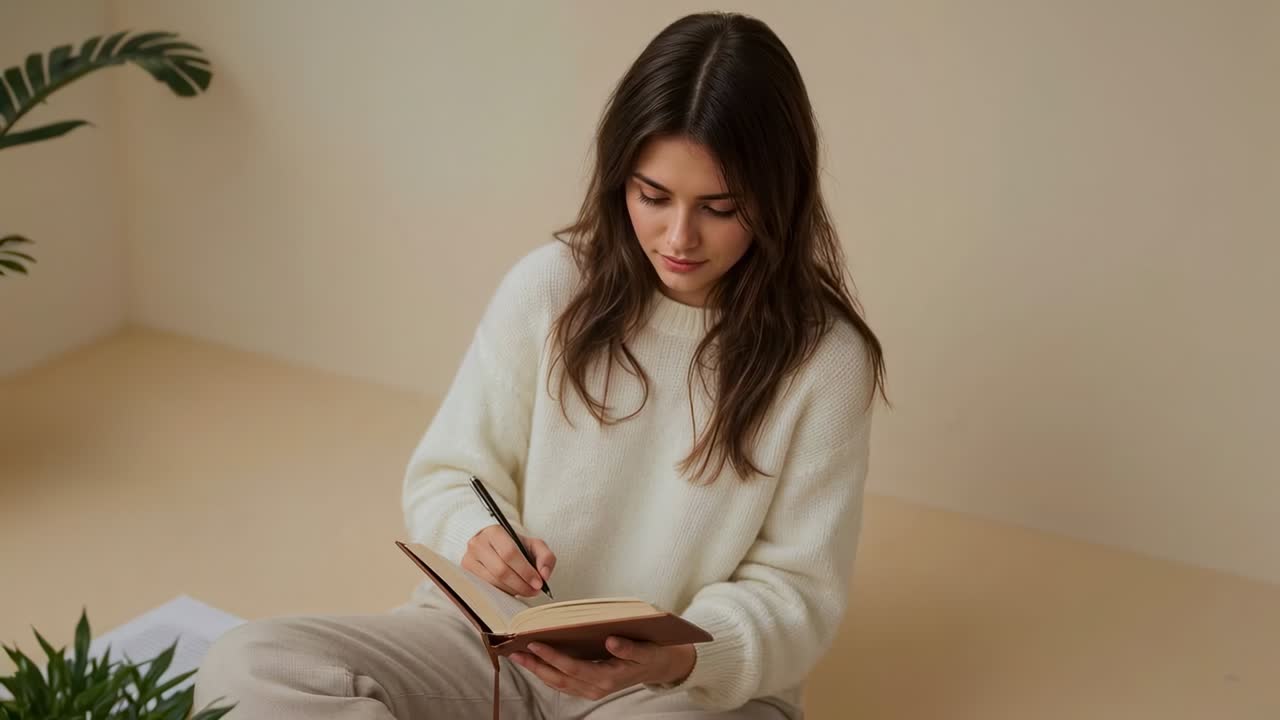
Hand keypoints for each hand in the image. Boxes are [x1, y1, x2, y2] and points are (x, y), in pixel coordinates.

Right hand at [462, 525, 555, 596]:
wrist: (492, 544)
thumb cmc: (514, 545)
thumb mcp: (533, 545)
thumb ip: (545, 556)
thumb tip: (545, 575)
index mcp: (494, 532)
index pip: (509, 553)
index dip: (525, 571)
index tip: (538, 582)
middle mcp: (477, 544)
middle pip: (500, 570)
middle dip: (521, 584)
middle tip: (534, 590)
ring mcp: (468, 559)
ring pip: (492, 582)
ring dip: (513, 590)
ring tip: (526, 590)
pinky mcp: (465, 574)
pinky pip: (486, 589)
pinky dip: (502, 592)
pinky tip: (512, 590)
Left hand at [508, 637, 695, 699]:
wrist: (657, 668)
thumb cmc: (650, 655)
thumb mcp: (646, 650)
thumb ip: (628, 648)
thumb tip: (611, 640)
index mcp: (608, 678)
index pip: (573, 668)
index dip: (553, 657)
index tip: (535, 644)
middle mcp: (596, 688)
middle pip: (559, 678)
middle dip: (535, 666)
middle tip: (515, 651)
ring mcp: (591, 691)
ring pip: (558, 683)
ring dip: (537, 670)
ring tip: (519, 656)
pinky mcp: (589, 688)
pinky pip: (563, 683)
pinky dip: (547, 673)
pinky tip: (536, 663)